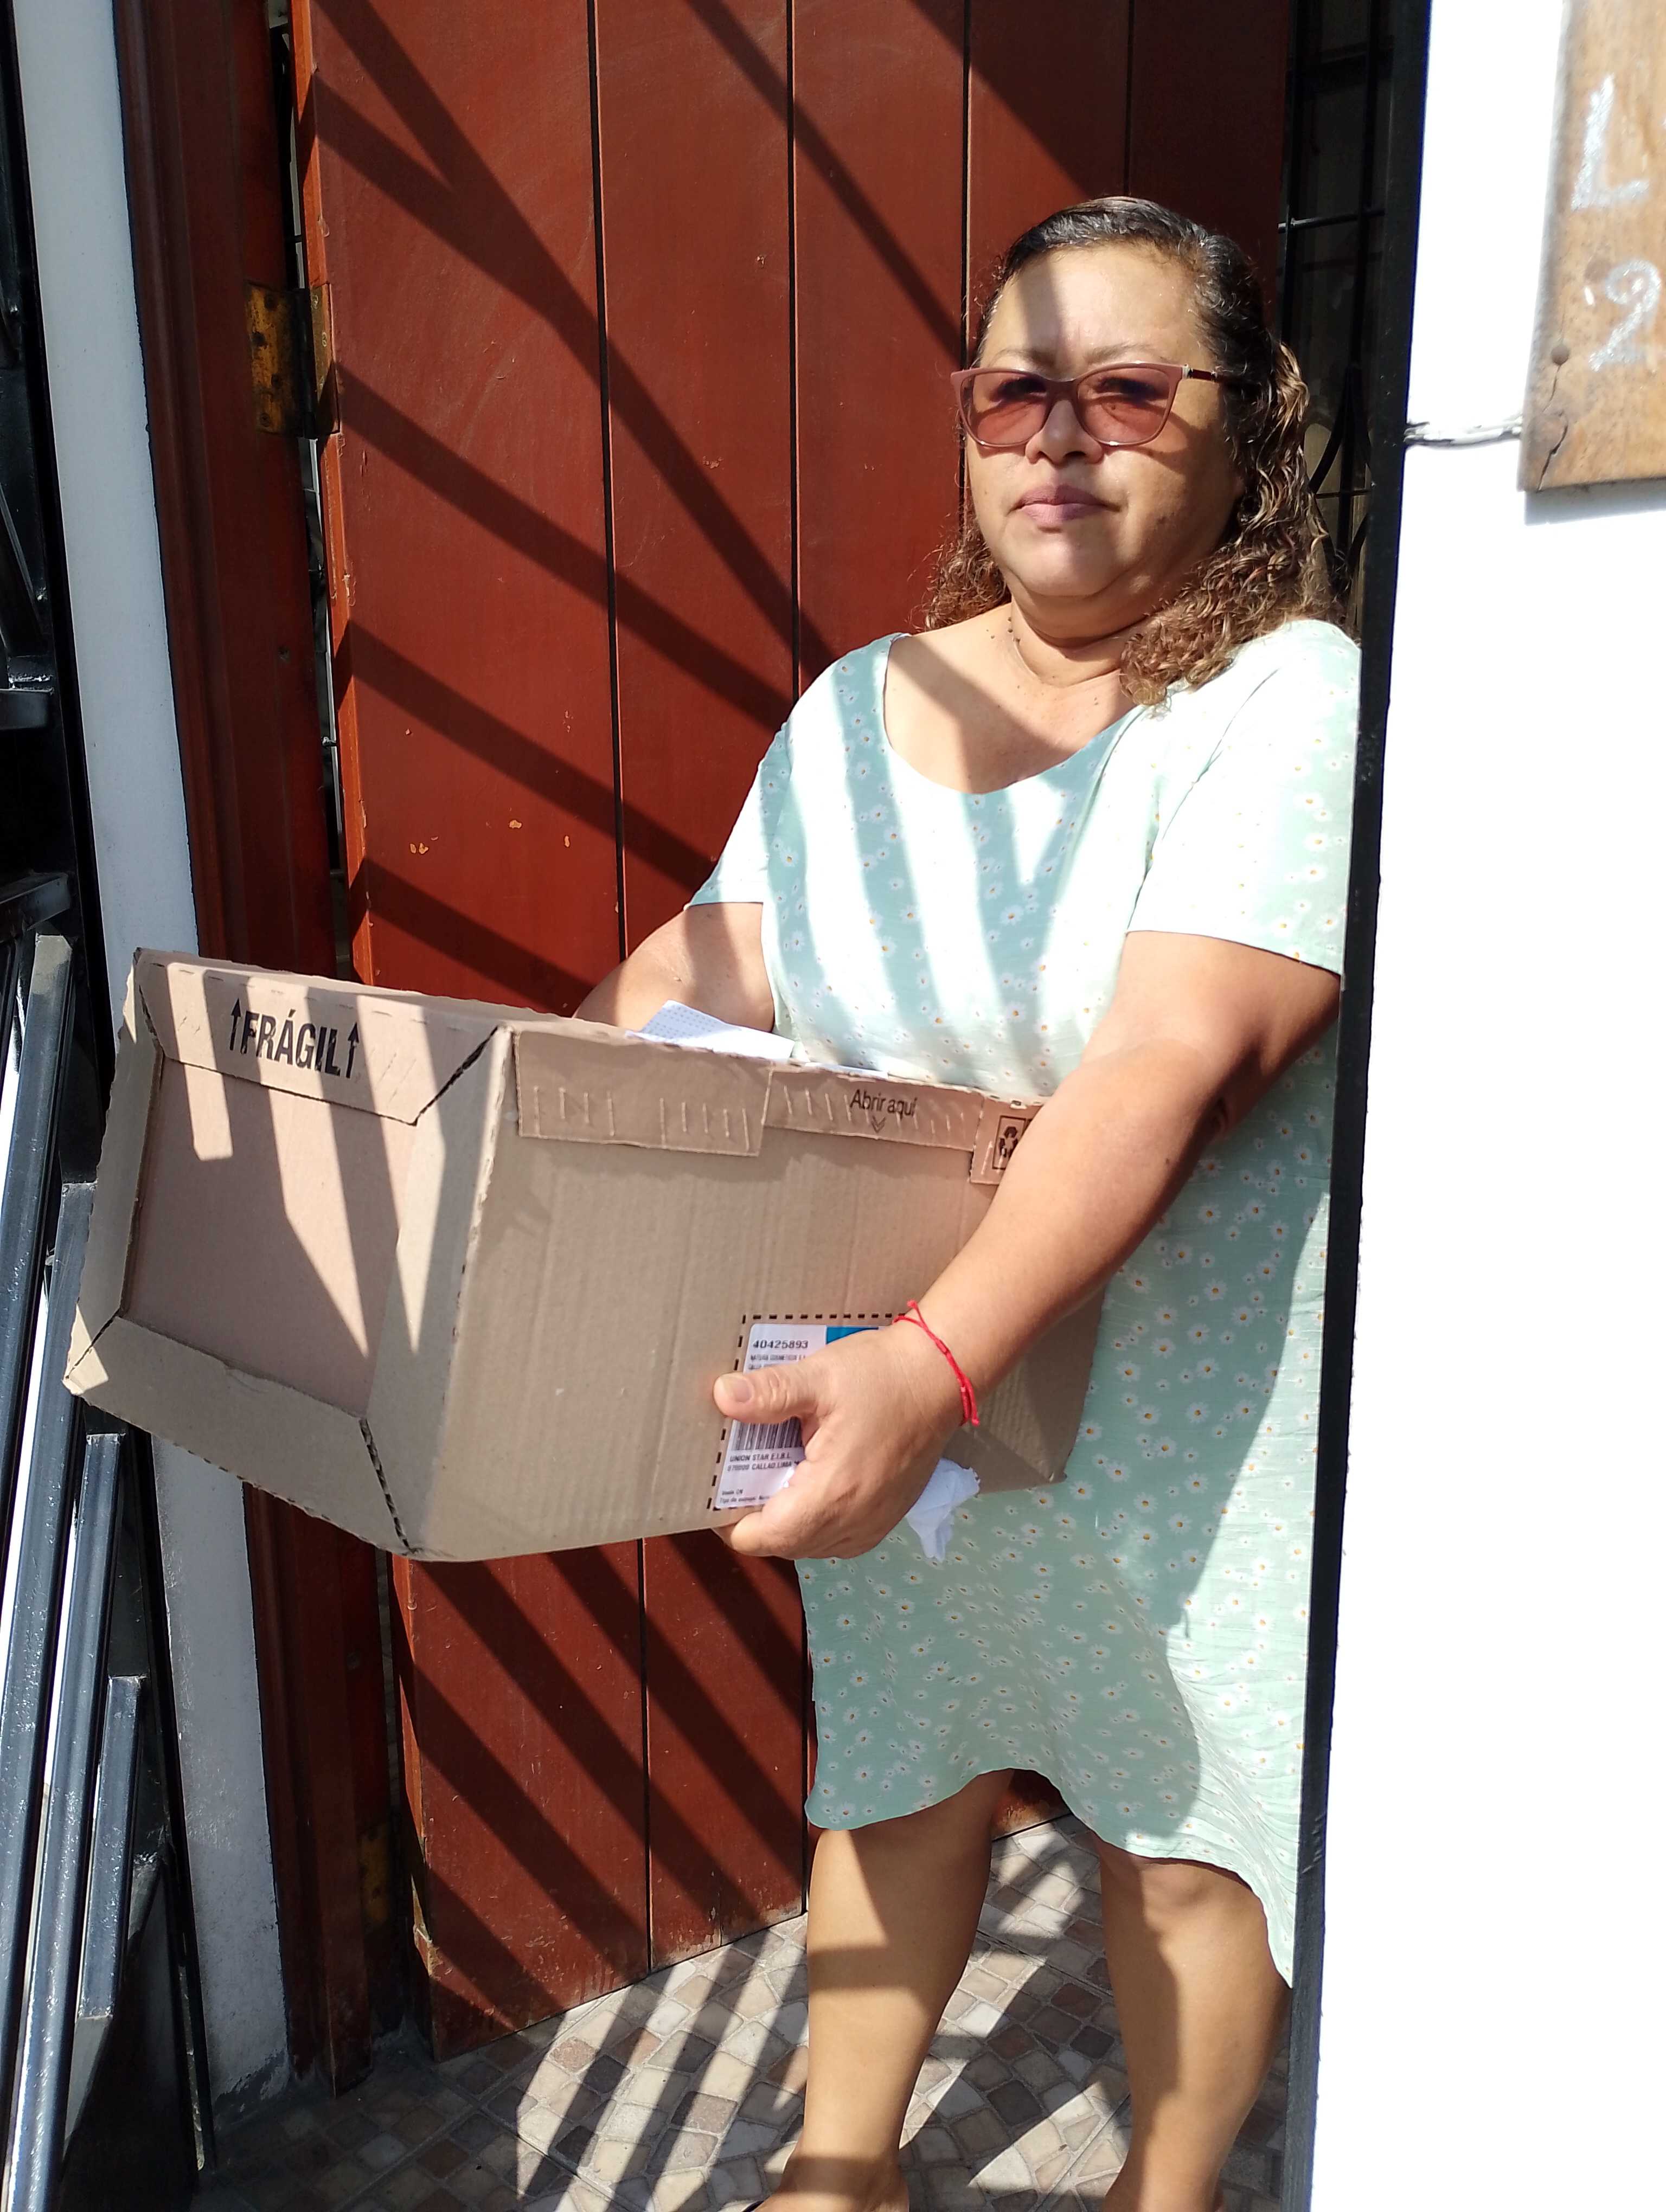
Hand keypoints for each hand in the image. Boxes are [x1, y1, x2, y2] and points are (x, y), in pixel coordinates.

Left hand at [712, 1322, 965, 1558]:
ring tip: (773, 1476)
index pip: (761, 1538)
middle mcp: (853, 1523)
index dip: (728, 1521)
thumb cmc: (881, 1376)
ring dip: (784, 1522)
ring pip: (808, 1546)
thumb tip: (721, 1397)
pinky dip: (813, 1522)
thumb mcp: (820, 1377)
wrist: (941, 1379)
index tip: (715, 1490)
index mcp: (830, 1495)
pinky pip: (835, 1539)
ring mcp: (873, 1526)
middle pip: (781, 1544)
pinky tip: (809, 1484)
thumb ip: (769, 1392)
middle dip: (755, 1518)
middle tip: (741, 1475)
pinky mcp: (885, 1520)